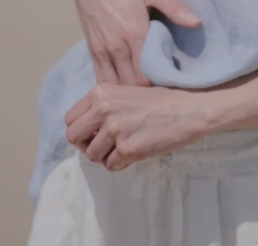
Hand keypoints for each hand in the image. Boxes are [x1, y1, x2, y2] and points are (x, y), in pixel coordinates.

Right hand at [64, 0, 200, 86]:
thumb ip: (174, 8)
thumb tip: (197, 22)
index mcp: (134, 33)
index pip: (148, 75)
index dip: (160, 85)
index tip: (172, 85)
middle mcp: (117, 46)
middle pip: (132, 85)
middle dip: (146, 92)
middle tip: (161, 91)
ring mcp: (102, 49)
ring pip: (116, 85)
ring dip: (128, 91)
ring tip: (143, 94)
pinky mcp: (91, 48)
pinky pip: (101, 77)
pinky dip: (112, 86)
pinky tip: (122, 89)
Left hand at [64, 82, 209, 170]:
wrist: (187, 110)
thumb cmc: (159, 102)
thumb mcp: (124, 94)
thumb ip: (101, 107)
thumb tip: (83, 130)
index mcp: (100, 92)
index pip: (70, 119)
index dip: (81, 130)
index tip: (94, 133)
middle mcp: (103, 108)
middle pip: (73, 137)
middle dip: (86, 145)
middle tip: (104, 145)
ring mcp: (114, 129)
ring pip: (91, 155)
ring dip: (106, 156)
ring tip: (125, 146)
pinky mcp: (128, 148)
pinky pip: (111, 166)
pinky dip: (121, 163)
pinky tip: (136, 150)